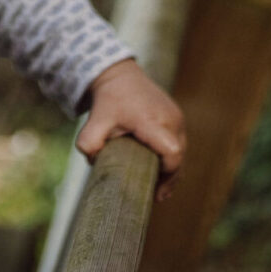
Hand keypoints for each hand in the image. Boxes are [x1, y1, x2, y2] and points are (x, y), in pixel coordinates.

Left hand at [76, 58, 185, 201]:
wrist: (119, 75)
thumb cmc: (108, 100)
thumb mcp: (95, 122)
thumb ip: (90, 144)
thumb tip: (95, 164)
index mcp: (152, 121)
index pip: (172, 153)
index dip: (167, 174)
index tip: (155, 190)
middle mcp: (170, 118)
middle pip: (179, 157)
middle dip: (170, 178)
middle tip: (156, 196)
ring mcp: (176, 116)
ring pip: (181, 150)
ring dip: (172, 169)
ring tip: (160, 188)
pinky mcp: (177, 116)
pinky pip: (179, 142)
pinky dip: (172, 157)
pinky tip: (162, 171)